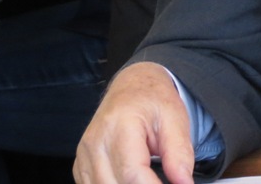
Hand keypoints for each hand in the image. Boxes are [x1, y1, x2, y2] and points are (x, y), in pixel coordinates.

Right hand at [74, 62, 196, 183]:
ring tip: (150, 179)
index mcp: (120, 126)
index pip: (133, 174)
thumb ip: (180, 154)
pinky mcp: (81, 165)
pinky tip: (132, 180)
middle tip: (163, 180)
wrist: (132, 85)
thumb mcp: (176, 119)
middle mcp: (96, 142)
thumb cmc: (153, 101)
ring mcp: (84, 155)